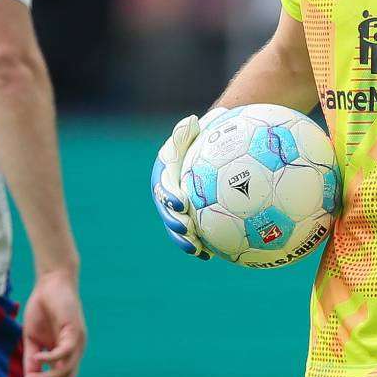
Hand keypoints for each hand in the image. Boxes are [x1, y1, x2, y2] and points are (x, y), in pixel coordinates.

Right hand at [22, 268, 84, 376]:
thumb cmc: (42, 308)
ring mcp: (77, 342)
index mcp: (65, 354)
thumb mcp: (32, 338)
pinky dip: (51, 359)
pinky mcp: (75, 330)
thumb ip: (32, 359)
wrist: (51, 281)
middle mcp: (75, 351)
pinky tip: (39, 358)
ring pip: (67, 371)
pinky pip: (65, 352)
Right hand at [150, 110, 223, 258]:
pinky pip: (194, 234)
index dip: (170, 196)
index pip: (164, 185)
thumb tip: (192, 121)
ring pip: (178, 228)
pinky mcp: (191, 218)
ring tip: (197, 250)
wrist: (209, 148)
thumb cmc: (203, 136)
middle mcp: (167, 193)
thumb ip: (190, 130)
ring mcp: (178, 208)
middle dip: (174, 224)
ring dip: (185, 241)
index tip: (181, 203)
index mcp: (165, 174)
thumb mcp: (195, 129)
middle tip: (187, 231)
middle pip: (167, 212)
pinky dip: (201, 244)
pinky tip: (212, 255)